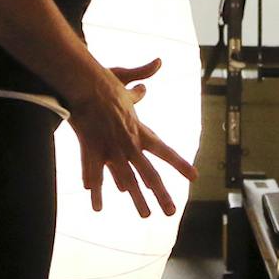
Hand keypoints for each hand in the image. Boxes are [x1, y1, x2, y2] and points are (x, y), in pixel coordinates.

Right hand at [64, 58, 198, 217]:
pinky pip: (94, 174)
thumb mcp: (126, 80)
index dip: (180, 164)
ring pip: (126, 180)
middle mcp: (129, 144)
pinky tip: (97, 207)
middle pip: (149, 174)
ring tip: (145, 215)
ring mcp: (111, 149)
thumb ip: (141, 79)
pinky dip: (96, 191)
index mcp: (140, 130)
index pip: (165, 151)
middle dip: (161, 194)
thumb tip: (158, 62)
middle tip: (171, 212)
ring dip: (136, 200)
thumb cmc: (104, 81)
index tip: (194, 177)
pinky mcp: (92, 149)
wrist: (84, 84)